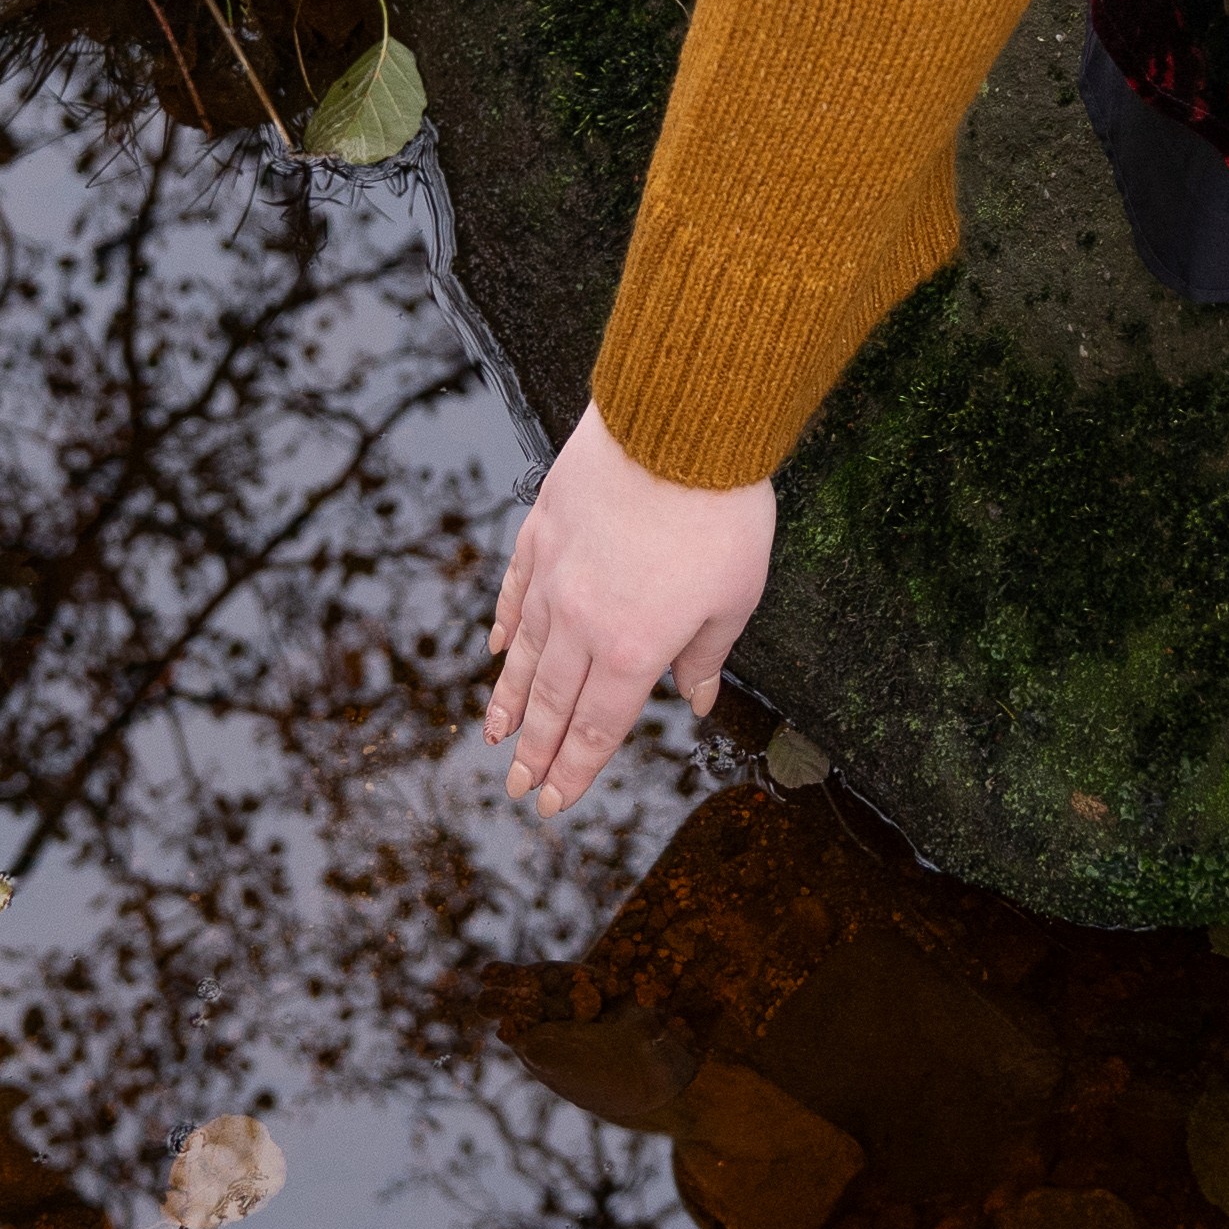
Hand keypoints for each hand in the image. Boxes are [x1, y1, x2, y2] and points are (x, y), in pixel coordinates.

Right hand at [483, 401, 774, 815]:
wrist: (678, 427)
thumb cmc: (721, 513)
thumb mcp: (734, 598)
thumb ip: (706, 656)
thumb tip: (696, 700)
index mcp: (633, 649)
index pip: (597, 727)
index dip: (575, 770)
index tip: (554, 801)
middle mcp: (582, 622)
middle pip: (553, 702)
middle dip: (536, 751)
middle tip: (518, 787)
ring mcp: (554, 576)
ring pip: (523, 653)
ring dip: (509, 699)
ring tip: (495, 735)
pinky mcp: (542, 532)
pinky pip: (515, 591)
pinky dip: (504, 625)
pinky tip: (494, 649)